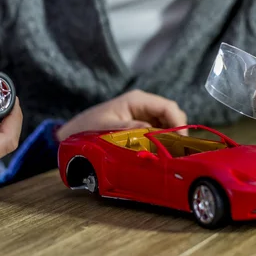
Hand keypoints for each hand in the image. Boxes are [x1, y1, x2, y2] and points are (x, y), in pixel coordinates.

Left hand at [56, 89, 186, 141]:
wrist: (74, 133)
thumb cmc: (88, 126)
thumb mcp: (107, 127)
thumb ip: (129, 128)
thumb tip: (151, 131)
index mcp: (137, 100)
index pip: (168, 107)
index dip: (178, 124)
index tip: (181, 143)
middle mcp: (143, 105)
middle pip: (172, 115)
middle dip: (177, 132)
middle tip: (177, 152)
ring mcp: (143, 115)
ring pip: (168, 124)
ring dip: (171, 138)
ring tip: (171, 155)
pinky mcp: (141, 125)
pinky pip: (160, 131)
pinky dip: (163, 141)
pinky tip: (161, 153)